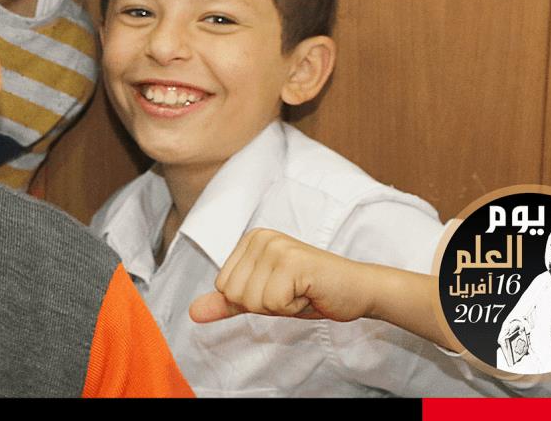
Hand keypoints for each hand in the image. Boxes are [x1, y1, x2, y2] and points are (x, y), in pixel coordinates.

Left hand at [189, 228, 378, 323]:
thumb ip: (229, 303)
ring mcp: (276, 246)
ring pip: (253, 301)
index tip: (279, 290)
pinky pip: (273, 303)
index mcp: (249, 240)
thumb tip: (193, 312)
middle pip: (235, 294)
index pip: (224, 287)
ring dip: (280, 306)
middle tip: (292, 292)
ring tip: (300, 291)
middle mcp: (260, 237)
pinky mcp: (292, 261)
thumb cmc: (310, 292)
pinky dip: (293, 307)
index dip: (253, 300)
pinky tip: (309, 293)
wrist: (356, 290)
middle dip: (265, 305)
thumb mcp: (263, 298)